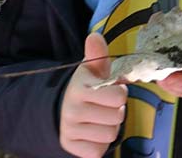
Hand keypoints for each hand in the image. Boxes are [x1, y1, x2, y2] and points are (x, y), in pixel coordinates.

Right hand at [59, 33, 127, 157]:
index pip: (118, 96)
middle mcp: (72, 110)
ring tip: (100, 119)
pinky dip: (100, 144)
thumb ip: (96, 53)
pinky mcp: (70, 147)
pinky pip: (99, 151)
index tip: (112, 90)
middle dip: (116, 111)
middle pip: (117, 117)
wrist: (61, 109)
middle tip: (106, 106)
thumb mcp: (91, 69)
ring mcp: (70, 130)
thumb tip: (95, 36)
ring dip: (110, 128)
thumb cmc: (85, 88)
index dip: (120, 93)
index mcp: (80, 88)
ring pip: (110, 135)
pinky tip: (93, 132)